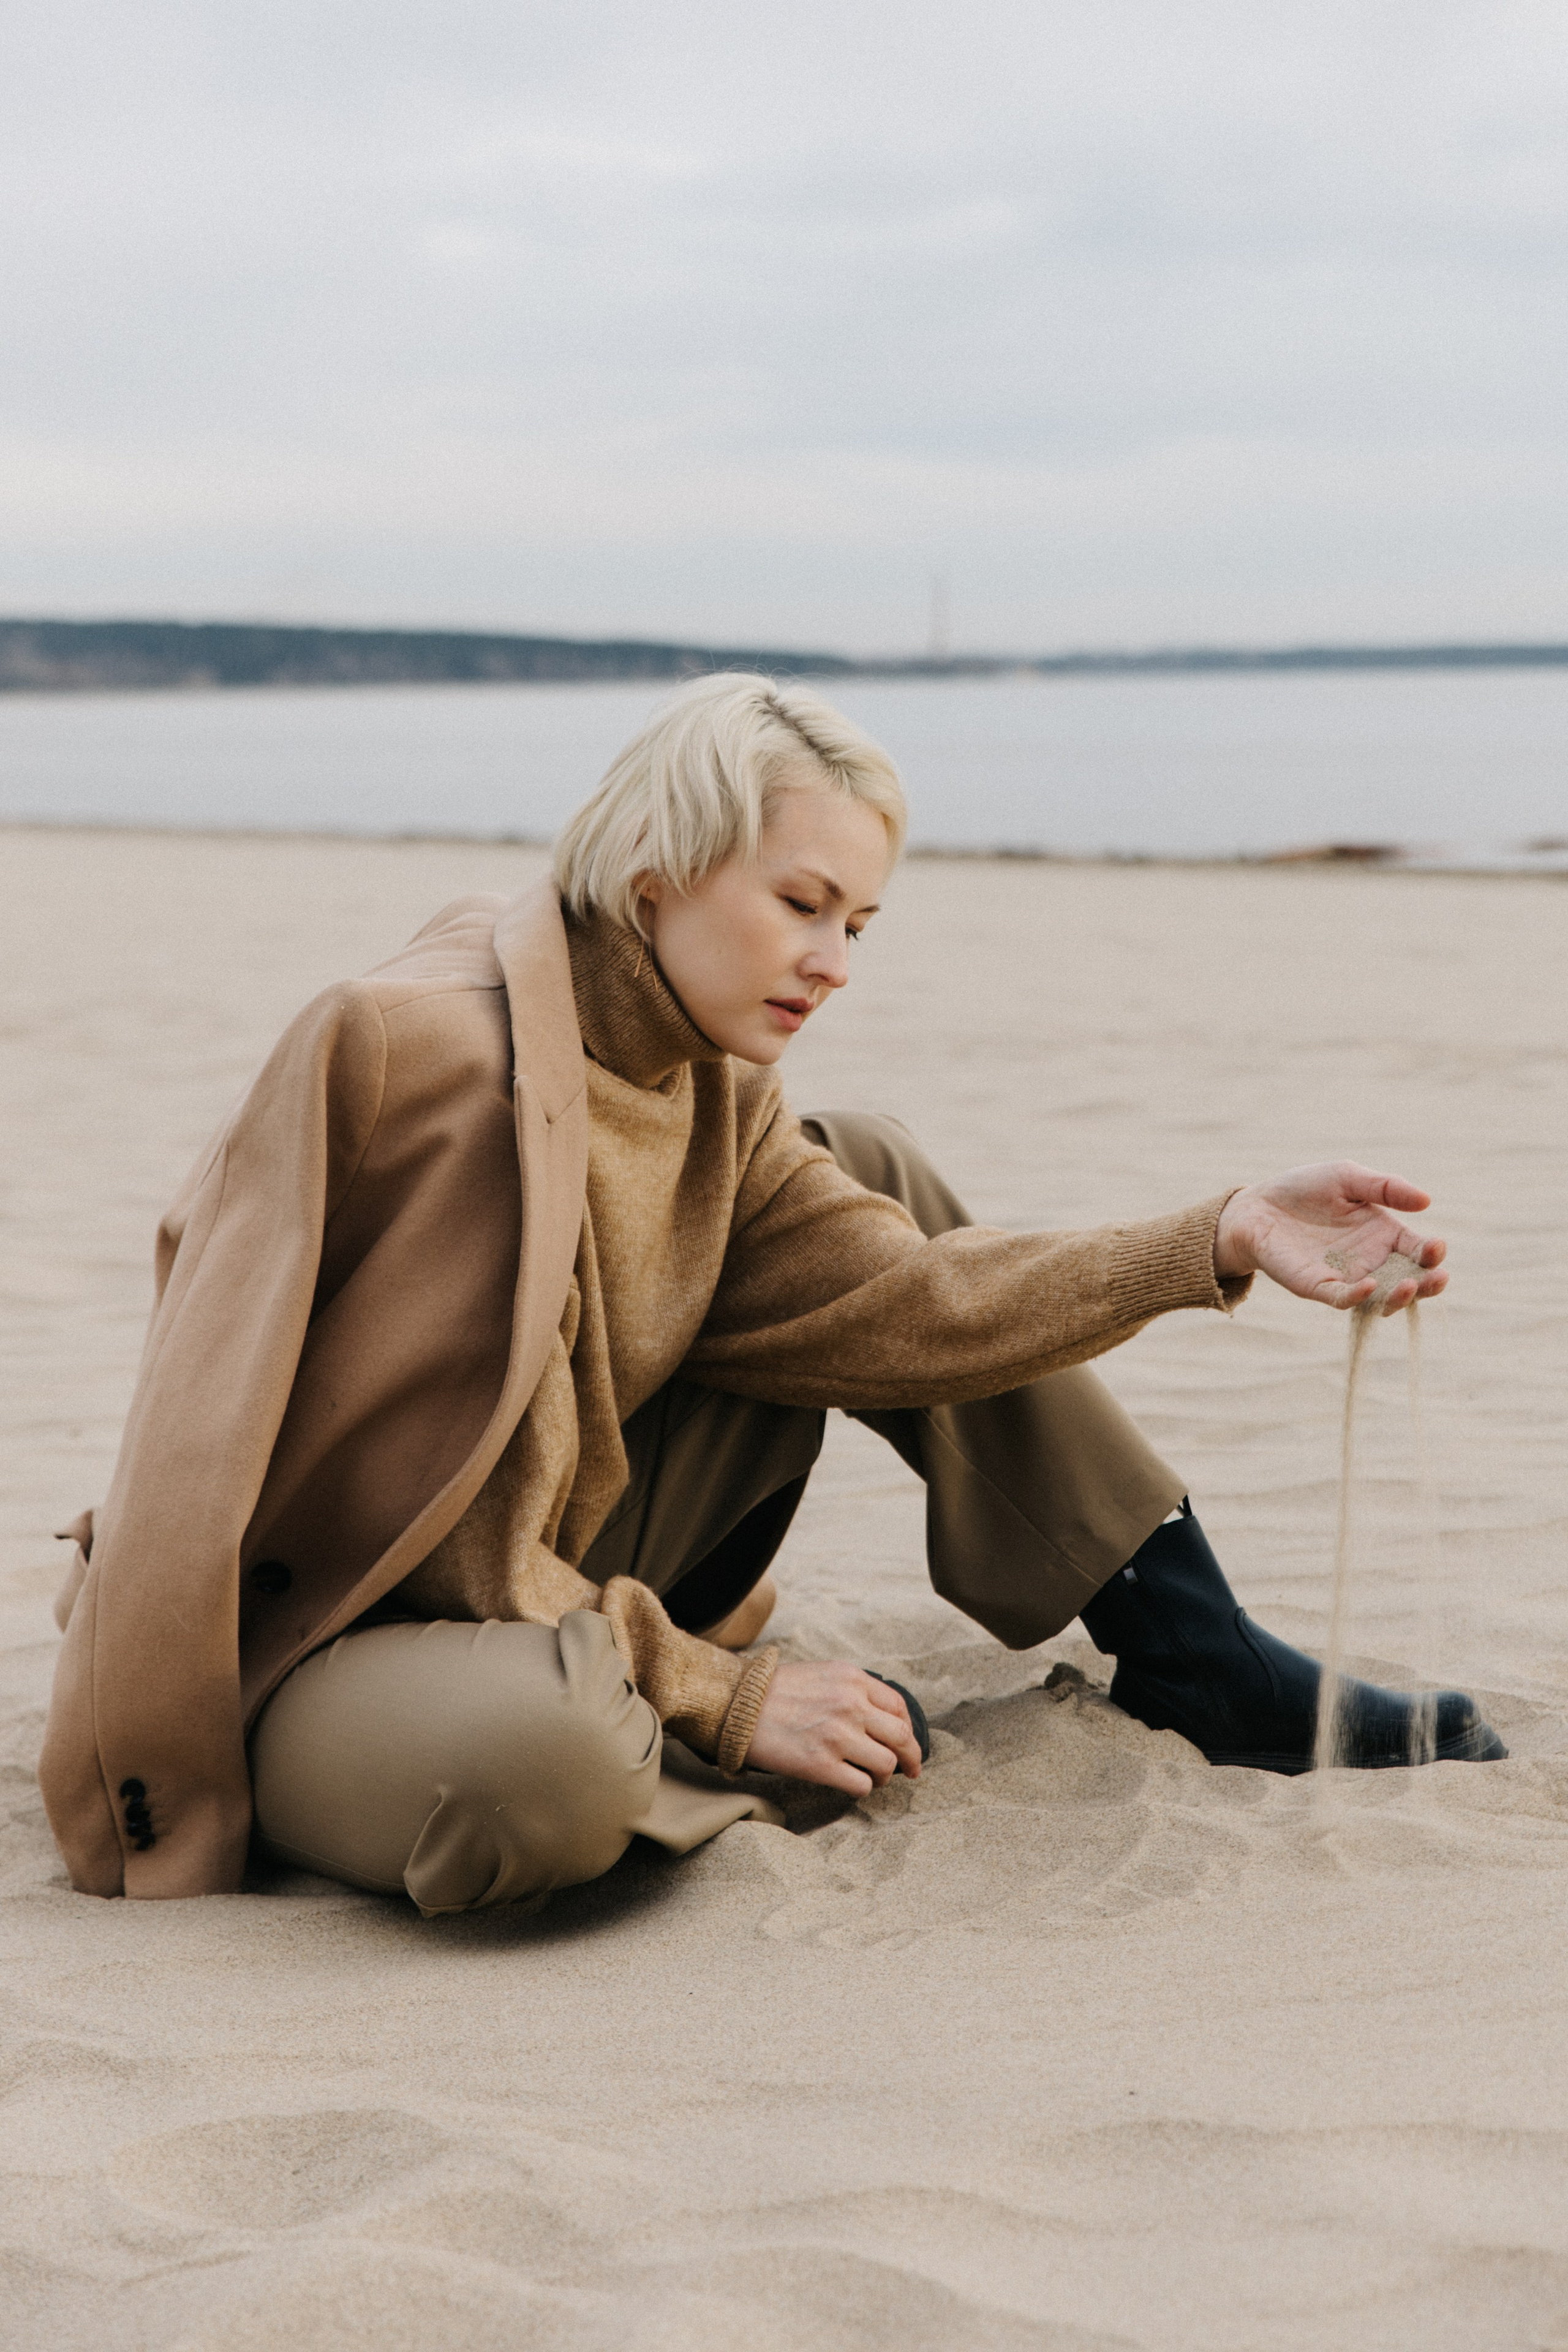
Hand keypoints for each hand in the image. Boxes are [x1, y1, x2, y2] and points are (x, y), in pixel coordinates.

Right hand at [745, 1660, 922, 1792]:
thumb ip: (852, 1690)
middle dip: (911, 1758)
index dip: (908, 1729)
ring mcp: (838, 1736)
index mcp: (853, 1679)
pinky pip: (861, 1785)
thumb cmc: (775, 1690)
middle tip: (911, 1771)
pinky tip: (850, 1784)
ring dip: (883, 1776)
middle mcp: (851, 1705)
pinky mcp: (821, 1765)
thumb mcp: (822, 1673)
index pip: (899, 1707)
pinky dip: (862, 1788)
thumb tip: (880, 1718)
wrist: (736, 1704)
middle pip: (902, 1738)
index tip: (906, 1743)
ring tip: (872, 1777)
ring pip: (886, 1765)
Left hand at [1213, 1162, 1447, 1314]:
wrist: (1258, 1205)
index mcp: (1384, 1234)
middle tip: (1438, 1278)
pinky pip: (1341, 1299)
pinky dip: (1357, 1297)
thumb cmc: (1305, 1189)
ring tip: (1409, 1286)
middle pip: (1408, 1281)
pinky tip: (1369, 1287)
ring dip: (1398, 1297)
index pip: (1417, 1250)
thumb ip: (1385, 1187)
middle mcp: (1370, 1261)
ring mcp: (1345, 1277)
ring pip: (1380, 1298)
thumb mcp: (1347, 1178)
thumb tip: (1426, 1200)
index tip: (1437, 1247)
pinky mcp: (1317, 1286)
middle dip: (1427, 1284)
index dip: (1432, 1252)